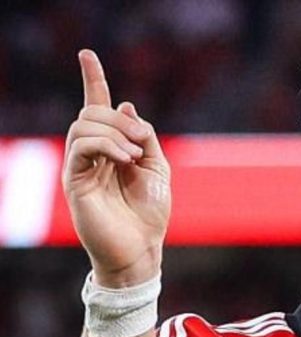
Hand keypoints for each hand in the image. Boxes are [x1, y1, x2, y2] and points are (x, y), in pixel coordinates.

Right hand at [63, 50, 170, 286]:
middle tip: (141, 139)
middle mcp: (93, 154)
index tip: (87, 54)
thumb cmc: (150, 212)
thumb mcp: (156, 167)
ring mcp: (81, 166)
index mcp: (113, 148)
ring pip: (84, 124)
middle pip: (92, 111)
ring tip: (134, 154)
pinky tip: (125, 159)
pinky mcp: (74, 180)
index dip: (93, 80)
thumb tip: (126, 104)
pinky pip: (81, 145)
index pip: (98, 107)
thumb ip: (143, 137)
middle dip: (119, 116)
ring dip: (114, 131)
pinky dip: (106, 145)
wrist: (142, 248)